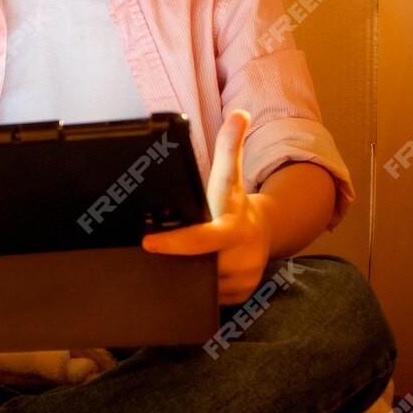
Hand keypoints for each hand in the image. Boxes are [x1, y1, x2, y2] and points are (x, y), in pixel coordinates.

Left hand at [141, 109, 271, 304]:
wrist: (265, 232)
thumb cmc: (234, 203)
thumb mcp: (231, 177)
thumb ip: (230, 147)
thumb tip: (240, 114)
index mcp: (233, 224)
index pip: (201, 236)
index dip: (175, 242)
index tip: (147, 242)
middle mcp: (241, 253)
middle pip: (194, 265)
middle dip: (177, 259)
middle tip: (159, 252)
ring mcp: (244, 278)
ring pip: (199, 284)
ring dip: (185, 274)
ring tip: (182, 258)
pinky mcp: (242, 295)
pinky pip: (208, 298)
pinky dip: (197, 288)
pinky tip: (194, 276)